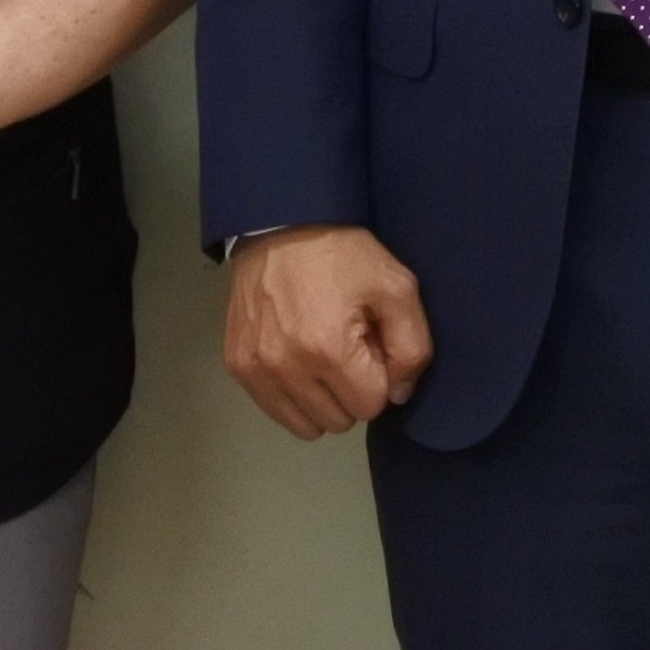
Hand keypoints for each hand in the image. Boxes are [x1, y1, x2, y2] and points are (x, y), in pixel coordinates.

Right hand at [221, 224, 432, 438]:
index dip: (380, 374)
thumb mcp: (396, 286)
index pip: (372, 405)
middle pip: (340, 420)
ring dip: (323, 400)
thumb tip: (398, 394)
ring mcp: (257, 369)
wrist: (281, 224)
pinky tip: (299, 361)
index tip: (371, 342)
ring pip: (308, 425)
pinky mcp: (237, 366)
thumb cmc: (342, 254)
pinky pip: (276, 412)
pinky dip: (293, 397)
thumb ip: (412, 347)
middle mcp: (287, 368)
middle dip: (352, 389)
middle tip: (348, 346)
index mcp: (329, 349)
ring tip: (322, 356)